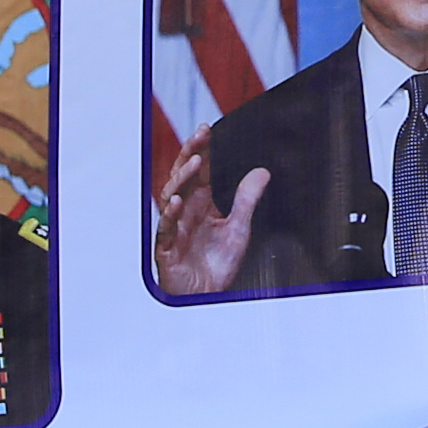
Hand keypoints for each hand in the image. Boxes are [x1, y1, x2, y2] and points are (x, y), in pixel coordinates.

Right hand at [151, 139, 269, 295]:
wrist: (206, 296)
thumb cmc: (216, 265)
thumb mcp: (239, 228)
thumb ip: (246, 199)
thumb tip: (261, 173)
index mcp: (201, 204)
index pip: (199, 171)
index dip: (201, 150)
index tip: (206, 130)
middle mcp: (186, 211)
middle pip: (183, 177)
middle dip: (189, 155)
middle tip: (198, 137)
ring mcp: (175, 227)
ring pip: (171, 196)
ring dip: (181, 179)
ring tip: (193, 163)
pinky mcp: (167, 246)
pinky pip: (166, 227)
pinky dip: (170, 214)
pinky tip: (176, 202)